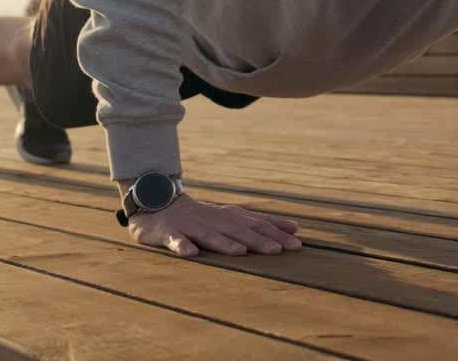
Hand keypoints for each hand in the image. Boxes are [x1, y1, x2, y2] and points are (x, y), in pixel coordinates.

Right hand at [127, 194, 302, 257]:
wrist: (160, 204)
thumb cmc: (203, 217)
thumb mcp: (233, 218)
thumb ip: (261, 223)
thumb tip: (296, 228)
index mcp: (230, 217)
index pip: (257, 224)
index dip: (277, 233)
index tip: (297, 243)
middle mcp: (215, 220)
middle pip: (239, 230)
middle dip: (258, 240)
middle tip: (278, 250)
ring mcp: (192, 226)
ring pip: (210, 235)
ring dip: (225, 243)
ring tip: (240, 252)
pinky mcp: (170, 232)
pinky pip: (176, 240)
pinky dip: (183, 246)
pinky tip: (191, 254)